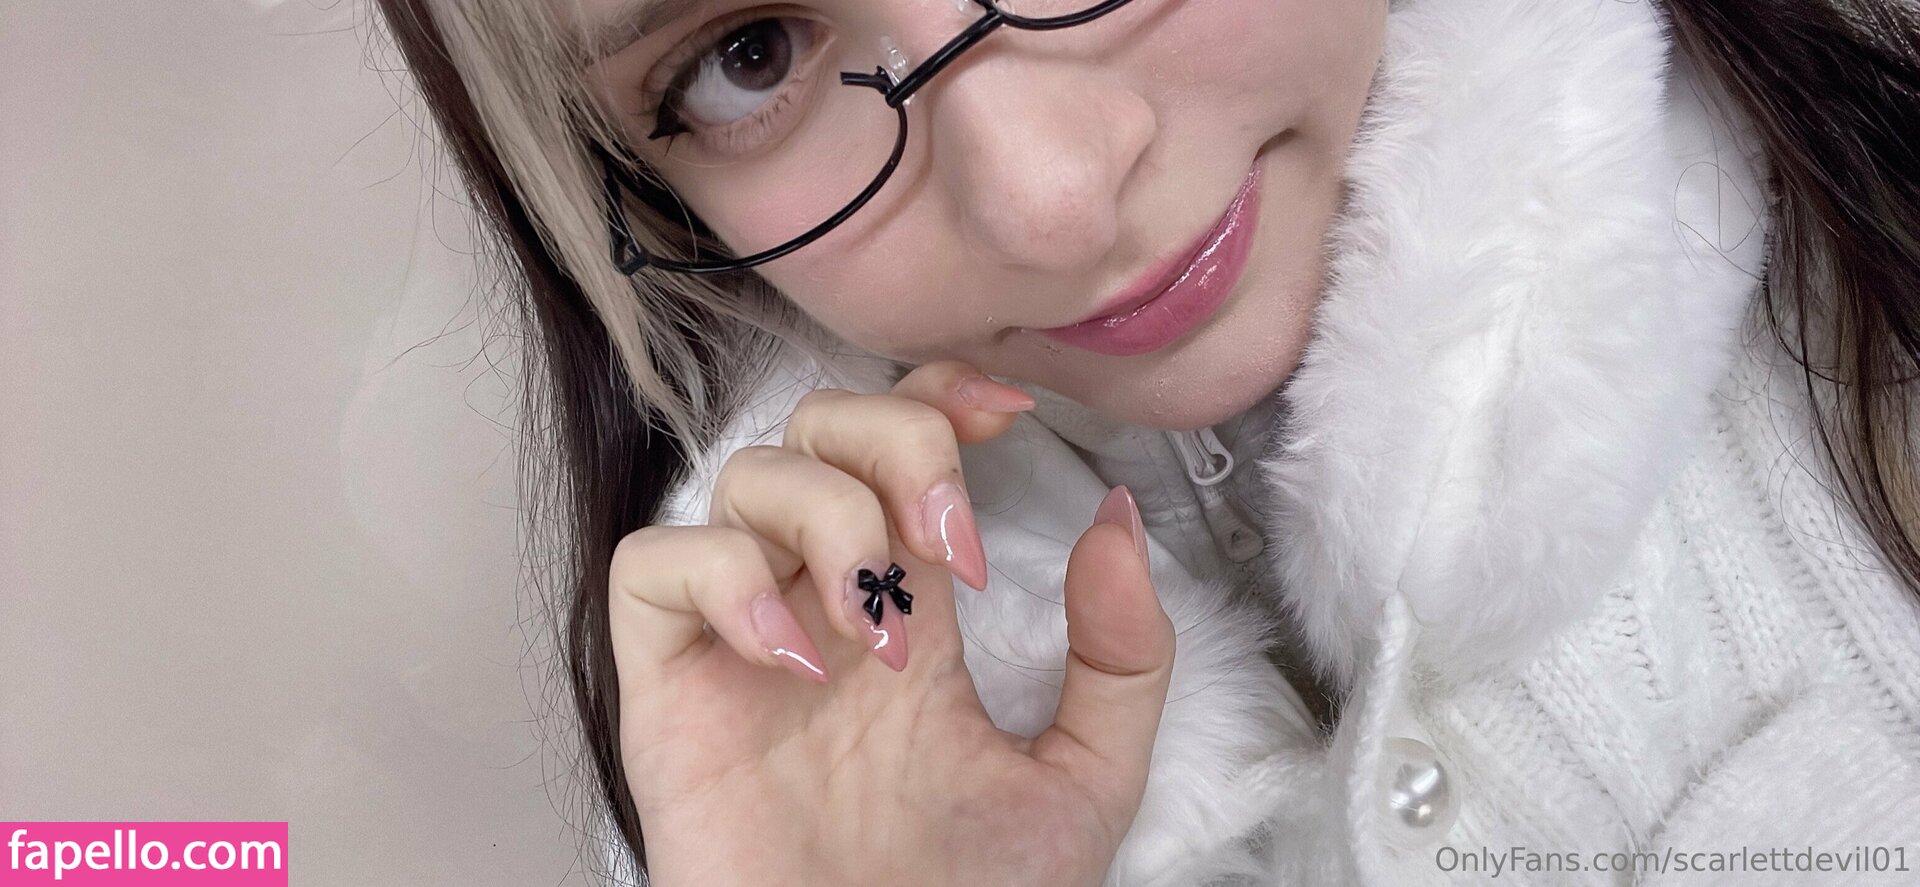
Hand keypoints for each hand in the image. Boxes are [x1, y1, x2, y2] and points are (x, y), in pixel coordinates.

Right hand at [609, 361, 1176, 886]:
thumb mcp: (1084, 780)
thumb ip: (1122, 658)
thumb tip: (1120, 517)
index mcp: (915, 608)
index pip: (902, 442)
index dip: (939, 397)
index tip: (1003, 414)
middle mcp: (824, 603)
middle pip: (822, 426)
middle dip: (891, 443)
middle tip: (946, 541)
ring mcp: (745, 639)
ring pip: (745, 474)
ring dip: (825, 521)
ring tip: (877, 634)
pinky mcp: (668, 689)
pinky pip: (653, 567)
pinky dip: (721, 579)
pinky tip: (790, 659)